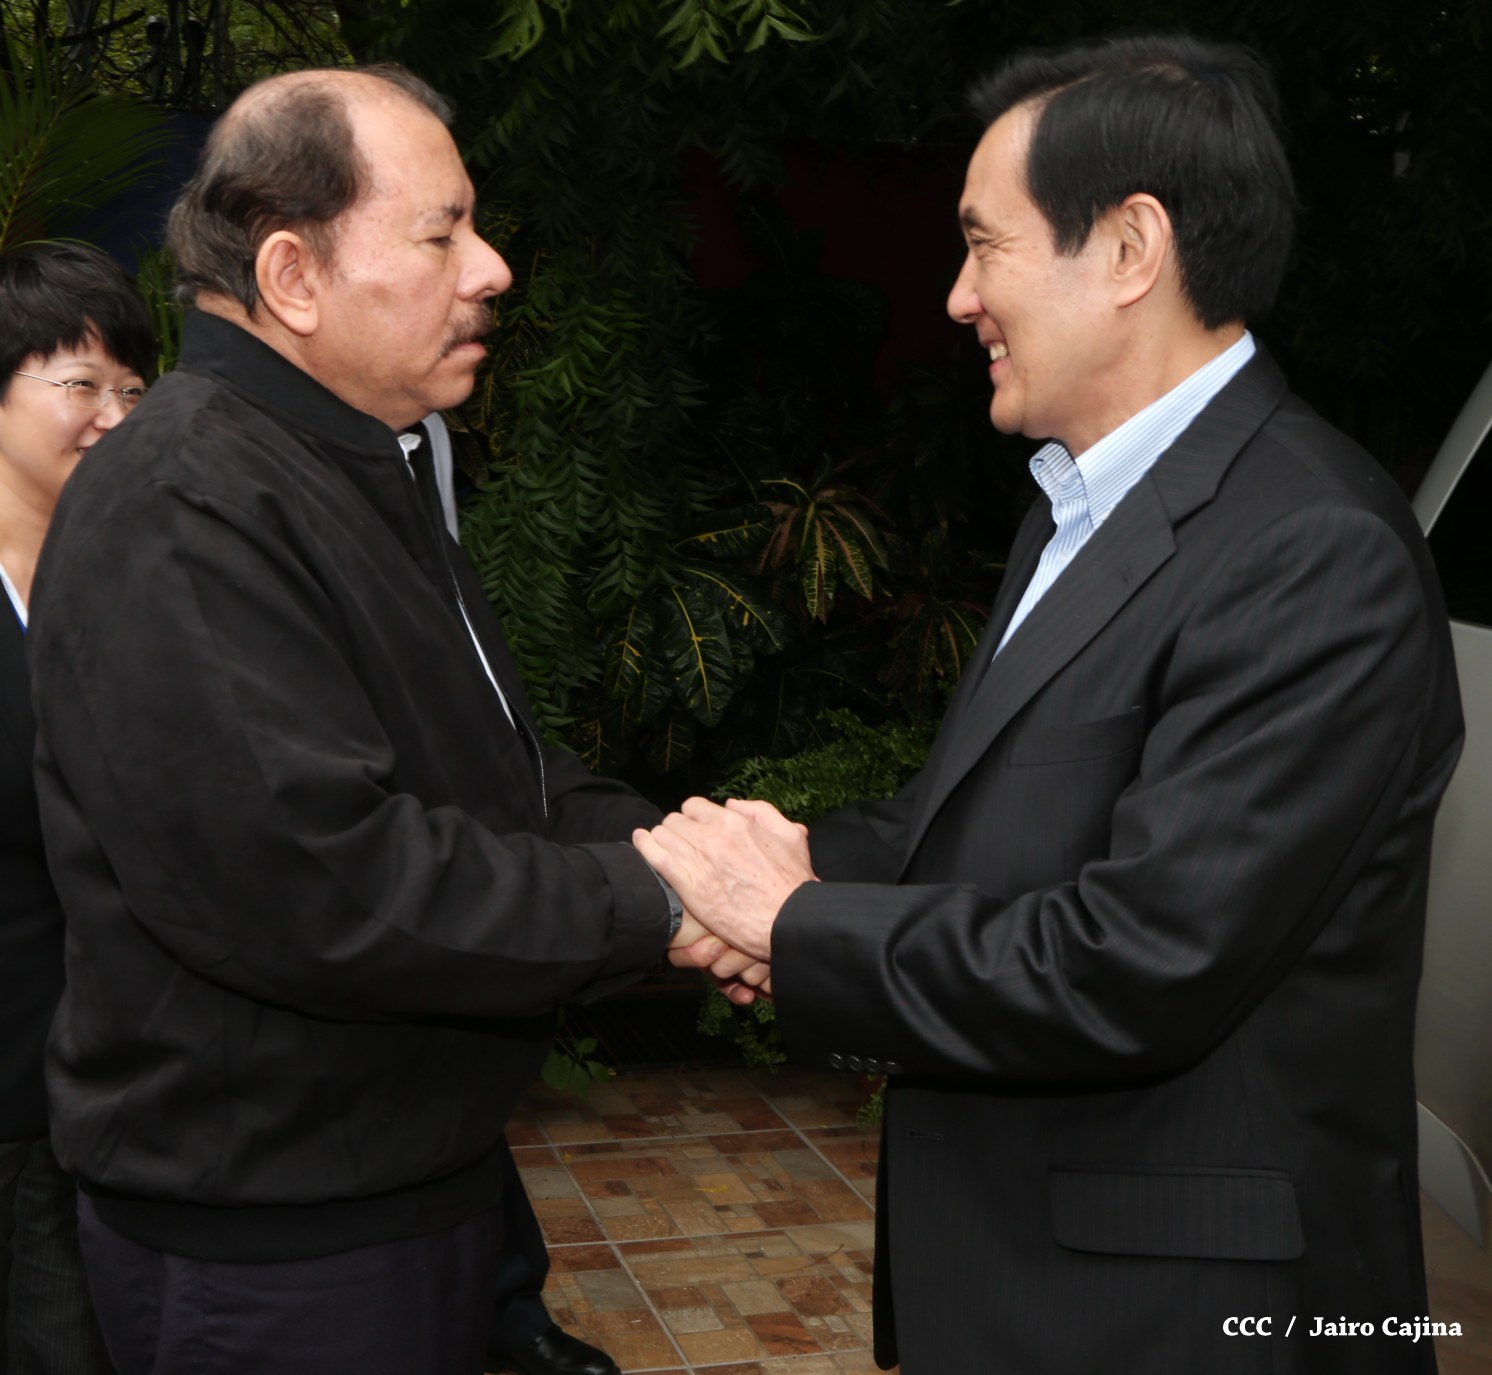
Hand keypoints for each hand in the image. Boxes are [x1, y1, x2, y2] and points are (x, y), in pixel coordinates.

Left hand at [634, 796, 813, 961]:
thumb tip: (732, 804)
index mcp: (735, 823)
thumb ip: (761, 812)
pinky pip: (656, 857)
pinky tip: (640, 843)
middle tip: (680, 844)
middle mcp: (714, 837)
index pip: (694, 806)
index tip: (695, 830)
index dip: (692, 818)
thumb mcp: (791, 836)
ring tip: (663, 850)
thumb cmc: (792, 883)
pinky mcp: (689, 886)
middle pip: (675, 820)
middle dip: (676, 830)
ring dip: (662, 840)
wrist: (787, 921)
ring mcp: (699, 860)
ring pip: (663, 835)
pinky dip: (644, 847)